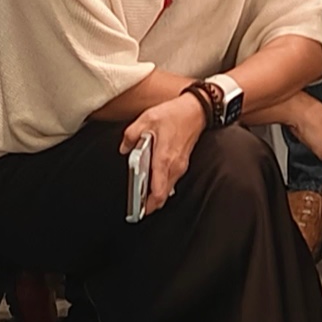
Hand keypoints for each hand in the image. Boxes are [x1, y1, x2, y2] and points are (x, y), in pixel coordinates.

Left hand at [121, 94, 205, 216]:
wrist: (196, 110)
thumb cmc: (175, 114)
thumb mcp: (147, 119)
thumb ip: (131, 135)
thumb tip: (124, 147)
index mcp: (164, 158)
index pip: (157, 191)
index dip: (148, 205)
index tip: (137, 210)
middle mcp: (174, 166)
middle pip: (163, 195)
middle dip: (150, 203)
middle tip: (137, 206)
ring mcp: (180, 166)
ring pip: (168, 189)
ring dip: (156, 194)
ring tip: (141, 192)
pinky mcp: (183, 163)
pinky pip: (171, 181)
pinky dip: (161, 185)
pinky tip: (152, 179)